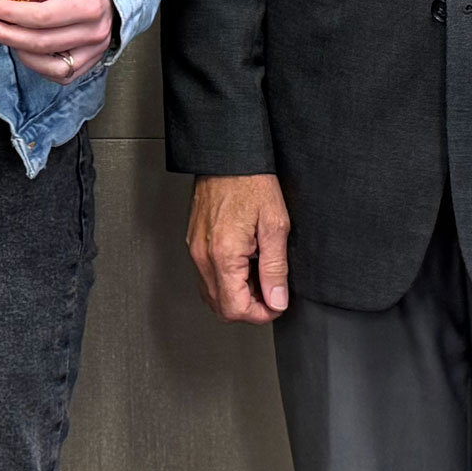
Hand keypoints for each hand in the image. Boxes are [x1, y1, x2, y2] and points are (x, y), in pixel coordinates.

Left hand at [0, 0, 112, 83]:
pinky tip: (23, 50)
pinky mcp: (89, 65)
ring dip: (20, 53)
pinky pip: (58, 75)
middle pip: (42, 43)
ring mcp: (94, 52)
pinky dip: (37, 65)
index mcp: (88, 5)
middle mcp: (94, 32)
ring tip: (3, 37)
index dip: (13, 13)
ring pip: (49, 65)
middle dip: (8, 35)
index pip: (44, 16)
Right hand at [188, 173, 292, 322]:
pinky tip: (245, 264)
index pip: (235, 309)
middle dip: (249, 309)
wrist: (227, 156)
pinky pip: (207, 277)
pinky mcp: (195, 243)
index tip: (277, 304)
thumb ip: (276, 268)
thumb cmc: (250, 181)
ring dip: (237, 296)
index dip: (261, 314)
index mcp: (223, 254)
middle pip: (221, 308)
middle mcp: (203, 256)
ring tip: (259, 275)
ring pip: (212, 295)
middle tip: (270, 293)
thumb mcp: (275, 225)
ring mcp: (196, 250)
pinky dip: (226, 281)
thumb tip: (277, 300)